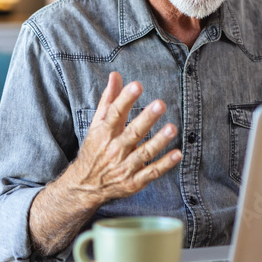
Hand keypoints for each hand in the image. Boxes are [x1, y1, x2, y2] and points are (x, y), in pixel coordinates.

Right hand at [66, 72, 182, 205]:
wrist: (84, 186)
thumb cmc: (94, 149)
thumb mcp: (97, 124)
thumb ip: (109, 99)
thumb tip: (116, 75)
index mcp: (105, 133)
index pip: (115, 113)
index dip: (126, 99)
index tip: (137, 85)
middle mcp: (115, 149)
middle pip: (133, 132)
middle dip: (146, 118)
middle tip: (160, 104)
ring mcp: (125, 167)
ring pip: (144, 153)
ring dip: (158, 141)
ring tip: (172, 128)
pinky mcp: (134, 182)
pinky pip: (151, 172)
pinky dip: (164, 164)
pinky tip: (177, 154)